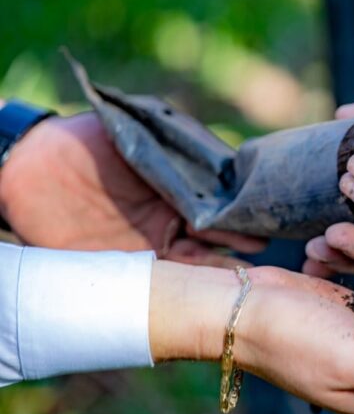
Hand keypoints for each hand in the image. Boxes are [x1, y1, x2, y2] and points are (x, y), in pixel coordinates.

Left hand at [0, 113, 263, 265]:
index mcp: (179, 178)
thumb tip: (218, 156)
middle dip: (243, 232)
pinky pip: (172, 274)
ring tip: (252, 266)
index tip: (262, 207)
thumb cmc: (83, 140)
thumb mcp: (133, 130)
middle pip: (219, 225)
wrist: (29, 170)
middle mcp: (175, 210)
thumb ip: (171, 143)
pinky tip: (220, 283)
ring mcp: (157, 238)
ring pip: (203, 253)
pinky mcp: (136, 263)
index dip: (241, 201)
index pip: (221, 192)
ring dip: (227, 259)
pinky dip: (197, 279)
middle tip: (264, 239)